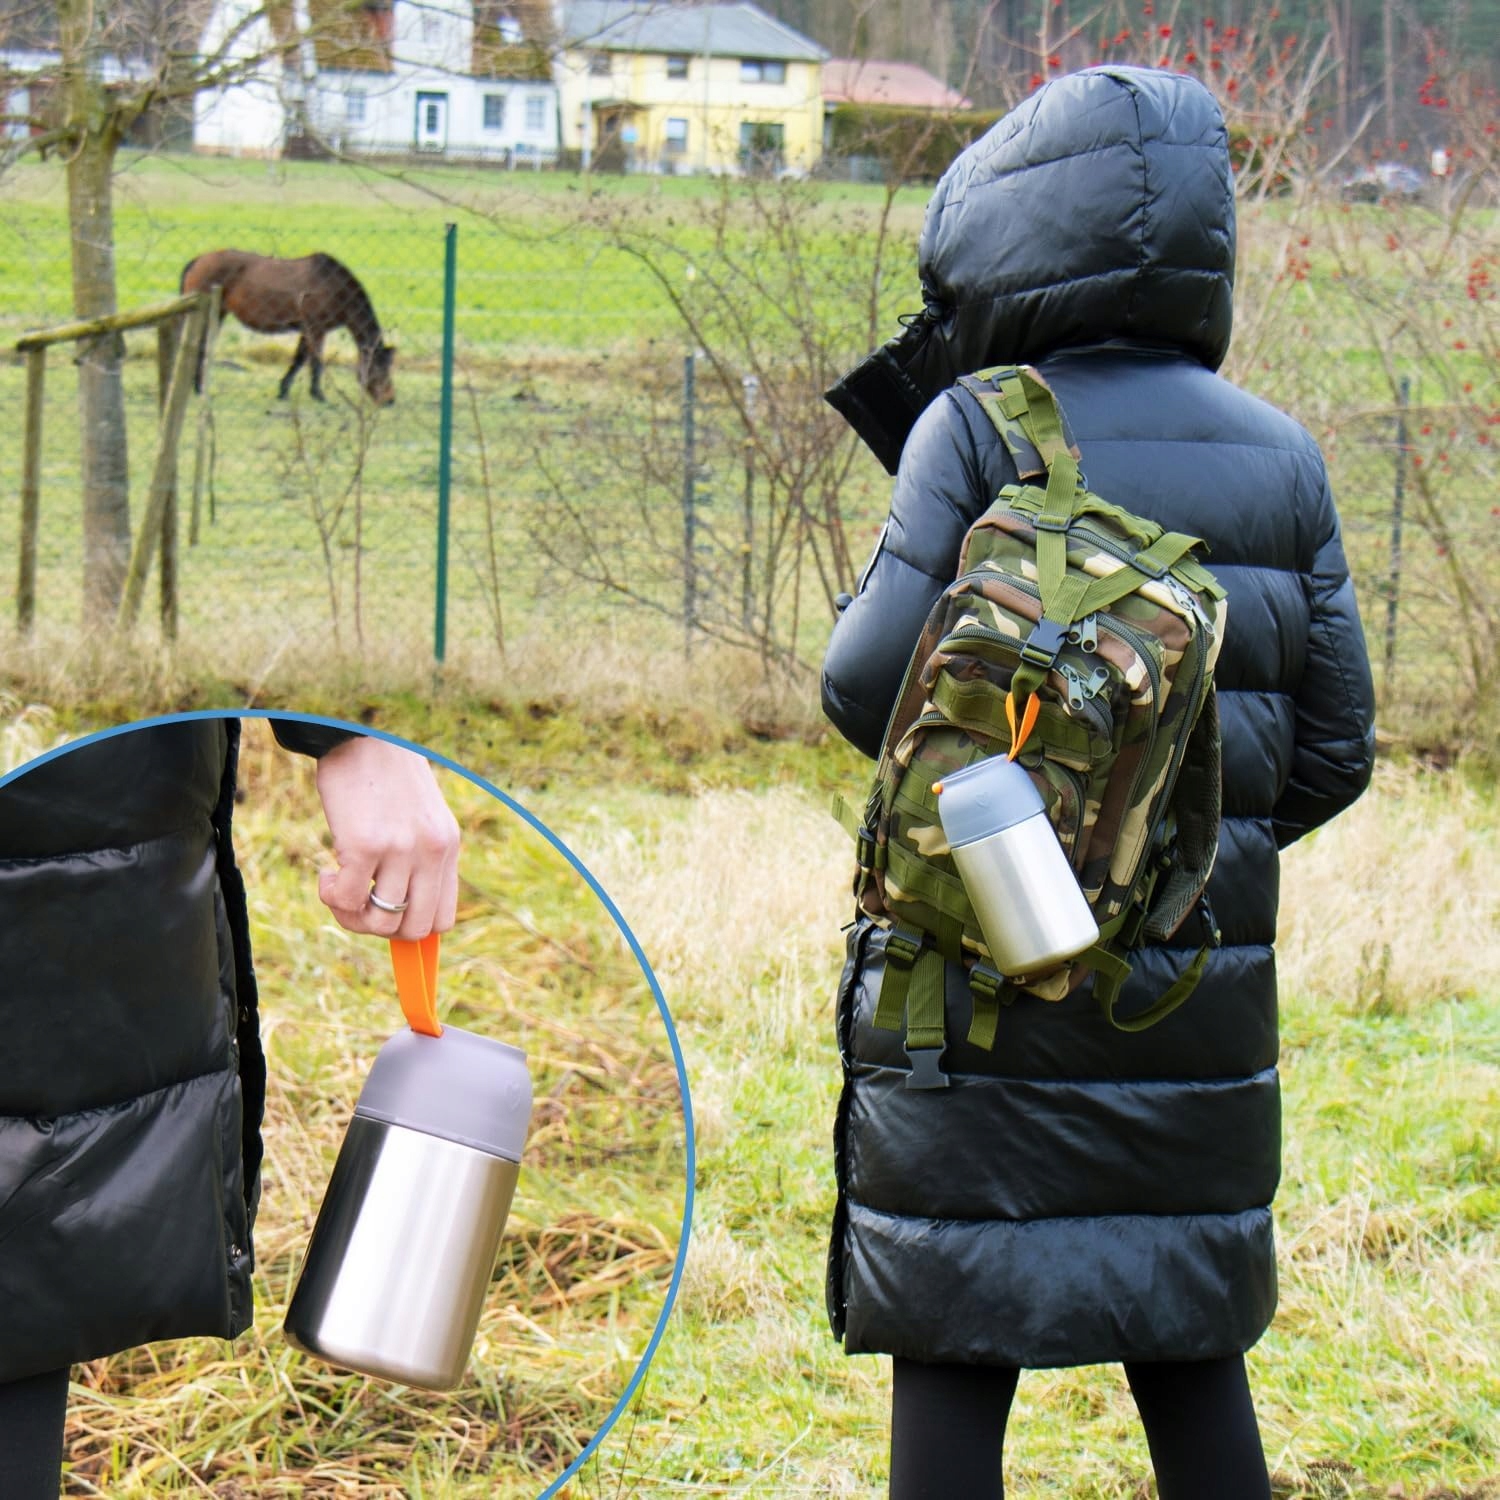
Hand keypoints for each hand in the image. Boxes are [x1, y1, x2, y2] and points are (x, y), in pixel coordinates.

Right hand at [312, 735, 460, 939]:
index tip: (384, 912)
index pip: (442, 919)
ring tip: (338, 888)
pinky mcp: (364, 845)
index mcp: (447, 847)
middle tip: (358, 903)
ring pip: (380, 921)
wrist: (359, 735)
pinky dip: (332, 897)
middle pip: (414, 929)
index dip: (409, 928)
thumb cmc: (383, 777)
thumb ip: (418, 858)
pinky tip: (326, 875)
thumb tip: (396, 909)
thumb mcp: (419, 816)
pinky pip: (348, 900)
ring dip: (351, 916)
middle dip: (380, 928)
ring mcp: (400, 849)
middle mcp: (431, 851)